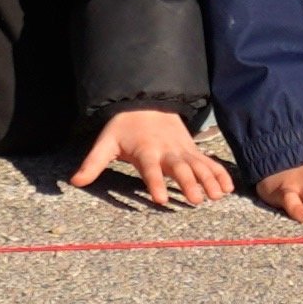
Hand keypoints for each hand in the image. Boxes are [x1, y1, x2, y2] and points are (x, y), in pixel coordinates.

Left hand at [65, 108, 220, 208]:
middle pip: (180, 168)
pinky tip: (228, 189)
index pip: (150, 170)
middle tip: (196, 201)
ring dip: (209, 180)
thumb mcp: (106, 143)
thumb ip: (93, 164)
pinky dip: (219, 174)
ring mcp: (182, 150)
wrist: (147, 103)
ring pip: (198, 166)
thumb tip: (74, 181)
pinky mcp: (192, 151)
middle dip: (188, 183)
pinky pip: (208, 162)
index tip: (160, 199)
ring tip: (217, 196)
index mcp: (146, 151)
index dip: (155, 184)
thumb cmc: (124, 128)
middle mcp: (167, 151)